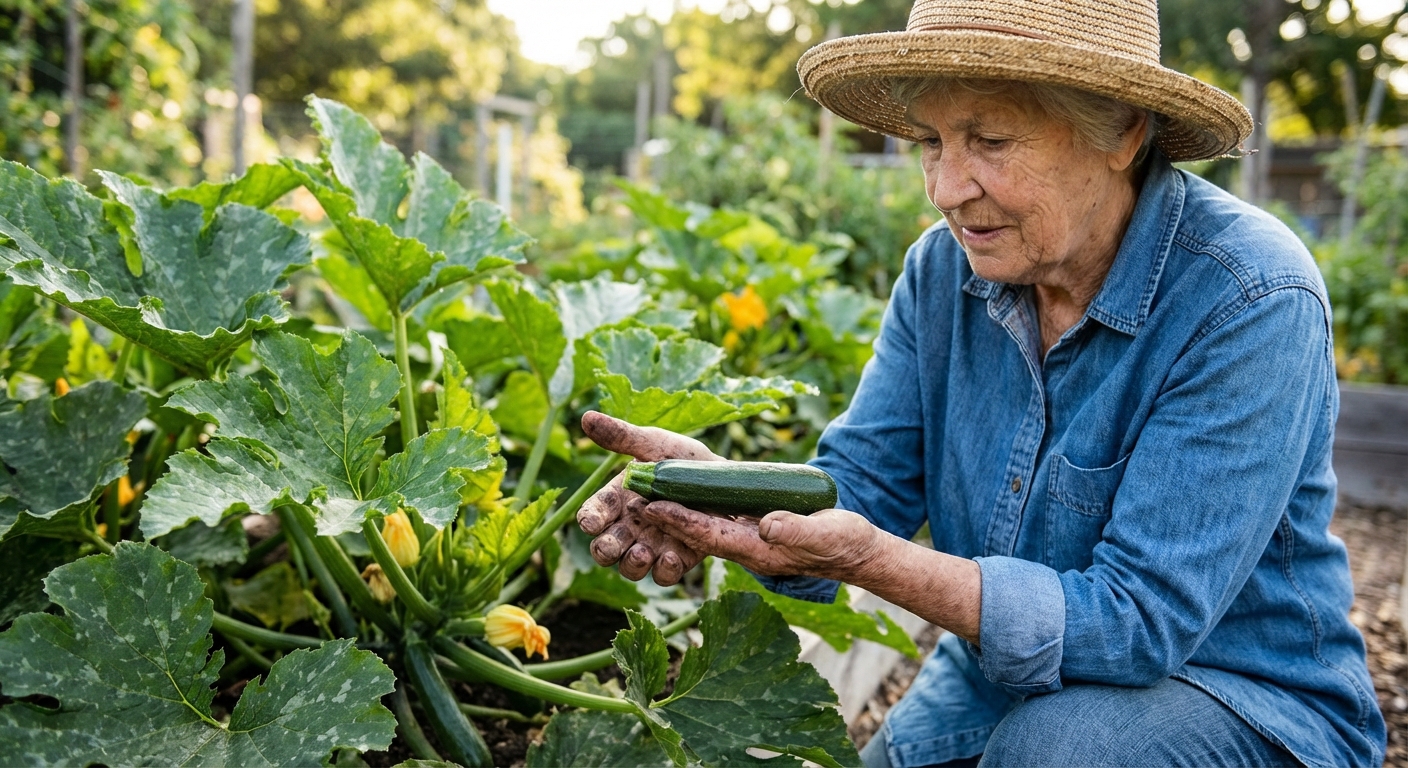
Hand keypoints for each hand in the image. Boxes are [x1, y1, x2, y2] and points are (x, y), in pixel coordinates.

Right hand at [577, 411, 717, 585]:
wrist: (725, 480)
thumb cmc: (683, 459)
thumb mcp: (654, 445)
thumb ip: (621, 436)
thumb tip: (586, 417)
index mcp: (617, 501)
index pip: (592, 516)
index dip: (589, 520)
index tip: (592, 521)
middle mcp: (629, 528)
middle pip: (605, 549)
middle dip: (606, 549)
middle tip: (615, 544)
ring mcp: (652, 546)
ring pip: (630, 568)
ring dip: (632, 565)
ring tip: (644, 552)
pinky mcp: (677, 560)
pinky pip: (663, 575)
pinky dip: (665, 571)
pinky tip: (673, 557)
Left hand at [640, 503, 890, 581]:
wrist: (855, 551)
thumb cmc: (843, 543)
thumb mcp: (825, 533)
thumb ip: (798, 529)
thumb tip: (767, 524)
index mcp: (758, 550)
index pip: (711, 535)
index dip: (681, 520)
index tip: (654, 506)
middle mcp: (745, 546)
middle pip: (696, 530)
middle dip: (665, 515)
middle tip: (633, 493)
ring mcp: (748, 538)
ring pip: (703, 524)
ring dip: (675, 509)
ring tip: (644, 489)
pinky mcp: (754, 529)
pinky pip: (718, 519)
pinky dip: (696, 507)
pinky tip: (680, 490)